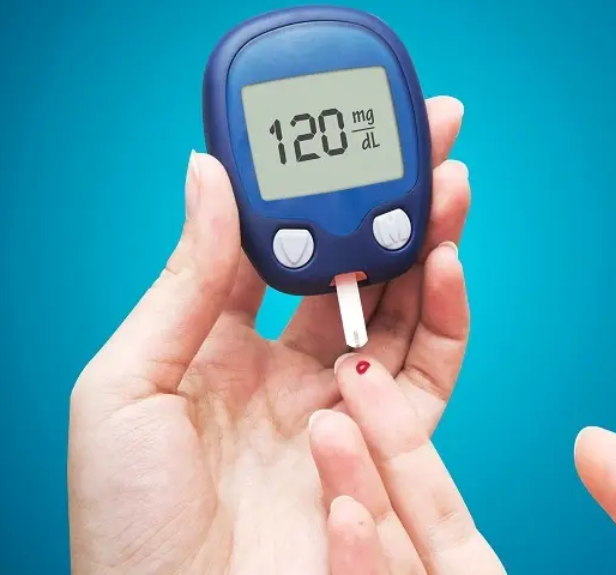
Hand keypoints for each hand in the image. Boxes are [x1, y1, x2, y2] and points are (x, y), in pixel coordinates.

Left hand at [68, 96, 469, 574]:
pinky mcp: (384, 449)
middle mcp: (290, 370)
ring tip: (446, 190)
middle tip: (425, 144)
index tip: (340, 136)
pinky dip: (446, 318)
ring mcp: (341, 407)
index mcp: (223, 346)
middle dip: (393, 205)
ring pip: (403, 311)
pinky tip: (445, 266)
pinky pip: (429, 375)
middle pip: (358, 271)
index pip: (283, 248)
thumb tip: (209, 175)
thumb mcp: (127, 384)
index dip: (315, 192)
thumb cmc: (127, 522)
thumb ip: (186, 281)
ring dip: (428, 246)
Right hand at [311, 358, 615, 574]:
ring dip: (348, 510)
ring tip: (327, 429)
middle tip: (341, 379)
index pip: (440, 524)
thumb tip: (591, 442)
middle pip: (402, 541)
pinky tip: (347, 520)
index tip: (376, 388)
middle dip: (367, 460)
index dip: (405, 455)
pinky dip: (361, 574)